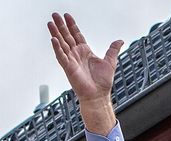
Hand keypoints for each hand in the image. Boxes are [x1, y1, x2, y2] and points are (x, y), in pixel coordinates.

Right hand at [48, 13, 121, 133]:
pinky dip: (57, 48)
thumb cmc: (103, 82)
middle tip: (55, 15)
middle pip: (67, 36)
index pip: (76, 35)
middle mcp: (76, 54)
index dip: (72, 25)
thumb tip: (120, 41)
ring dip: (55, 33)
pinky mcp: (68, 68)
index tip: (67, 16)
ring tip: (50, 23)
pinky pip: (61, 56)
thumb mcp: (110, 62)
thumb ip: (113, 50)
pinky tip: (53, 39)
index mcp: (85, 52)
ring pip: (61, 44)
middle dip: (61, 25)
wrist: (99, 95)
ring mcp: (71, 60)